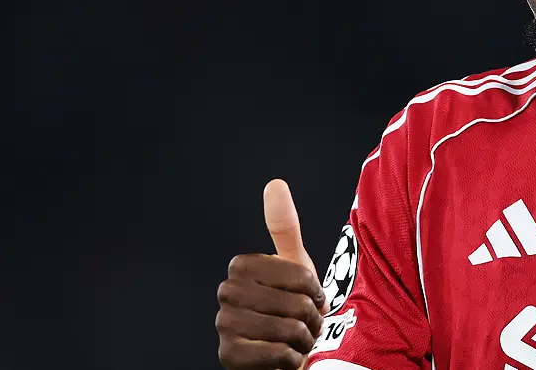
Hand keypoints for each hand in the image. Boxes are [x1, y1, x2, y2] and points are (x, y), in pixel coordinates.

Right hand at [217, 179, 330, 369]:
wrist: (286, 350)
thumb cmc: (292, 304)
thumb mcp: (294, 264)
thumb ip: (284, 227)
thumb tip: (275, 184)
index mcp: (241, 266)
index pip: (296, 274)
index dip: (311, 288)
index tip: (310, 294)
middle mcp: (226, 293)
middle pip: (293, 303)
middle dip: (309, 316)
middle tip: (305, 321)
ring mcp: (224, 325)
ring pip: (286, 330)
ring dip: (303, 339)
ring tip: (297, 338)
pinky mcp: (228, 356)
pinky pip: (276, 355)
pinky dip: (291, 359)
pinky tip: (285, 357)